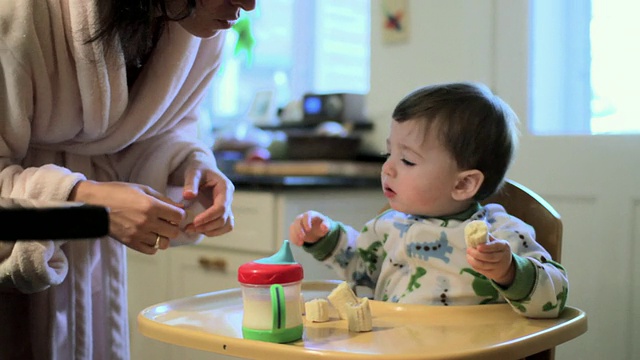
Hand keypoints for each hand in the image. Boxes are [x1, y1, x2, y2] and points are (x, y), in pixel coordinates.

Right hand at [69, 181, 184, 253]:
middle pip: (173, 232)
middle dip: (173, 226)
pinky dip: (153, 245)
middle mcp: (146, 221)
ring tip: (156, 230)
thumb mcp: (142, 189)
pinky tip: (148, 236)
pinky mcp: (130, 243)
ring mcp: (138, 234)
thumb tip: (180, 207)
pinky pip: (151, 250)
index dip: (179, 214)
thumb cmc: (118, 192)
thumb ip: (163, 199)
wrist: (93, 203)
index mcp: (151, 206)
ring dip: (163, 236)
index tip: (174, 213)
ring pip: (163, 243)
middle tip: (166, 221)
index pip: (178, 216)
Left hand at [180, 162, 234, 236]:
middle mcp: (229, 198)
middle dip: (207, 226)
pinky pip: (224, 226)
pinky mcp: (222, 212)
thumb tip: (188, 196)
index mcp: (225, 188)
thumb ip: (190, 183)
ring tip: (192, 230)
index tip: (194, 222)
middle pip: (224, 219)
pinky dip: (213, 231)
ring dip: (211, 231)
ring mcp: (227, 206)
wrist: (202, 167)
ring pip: (226, 225)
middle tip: (189, 228)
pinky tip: (198, 229)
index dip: (209, 217)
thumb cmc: (198, 168)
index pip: (221, 207)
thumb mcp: (193, 171)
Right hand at [289, 210, 329, 245]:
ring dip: (295, 235)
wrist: (317, 229)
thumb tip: (324, 226)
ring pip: (293, 227)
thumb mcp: (326, 225)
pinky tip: (299, 244)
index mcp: (310, 214)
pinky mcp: (294, 230)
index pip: (306, 216)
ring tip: (300, 243)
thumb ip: (326, 226)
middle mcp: (302, 217)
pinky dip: (294, 239)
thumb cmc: (321, 225)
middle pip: (297, 221)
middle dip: (299, 229)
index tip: (309, 229)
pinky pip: (291, 233)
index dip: (306, 222)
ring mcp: (297, 224)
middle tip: (303, 237)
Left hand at [466, 237, 514, 285]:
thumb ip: (487, 238)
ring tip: (468, 256)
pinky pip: (482, 270)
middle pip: (489, 257)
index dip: (486, 247)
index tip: (478, 247)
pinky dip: (474, 265)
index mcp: (504, 246)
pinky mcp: (493, 274)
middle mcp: (503, 257)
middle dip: (477, 254)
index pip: (496, 246)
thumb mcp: (496, 242)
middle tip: (468, 250)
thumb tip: (475, 232)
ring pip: (484, 265)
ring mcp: (498, 267)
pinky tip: (471, 260)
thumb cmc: (497, 250)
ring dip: (473, 260)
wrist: (506, 266)